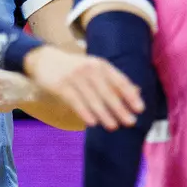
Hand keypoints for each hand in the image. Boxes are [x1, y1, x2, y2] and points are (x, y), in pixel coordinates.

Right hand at [21, 45, 142, 128]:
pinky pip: (76, 102)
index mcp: (101, 65)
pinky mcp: (61, 86)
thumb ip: (114, 80)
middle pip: (108, 92)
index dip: (130, 95)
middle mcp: (90, 69)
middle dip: (120, 108)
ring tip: (113, 126)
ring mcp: (75, 77)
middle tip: (130, 122)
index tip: (140, 109)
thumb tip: (137, 92)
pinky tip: (92, 123)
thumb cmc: (75, 68)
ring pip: (93, 99)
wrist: (45, 60)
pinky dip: (85, 112)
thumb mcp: (95, 69)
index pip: (119, 80)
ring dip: (104, 114)